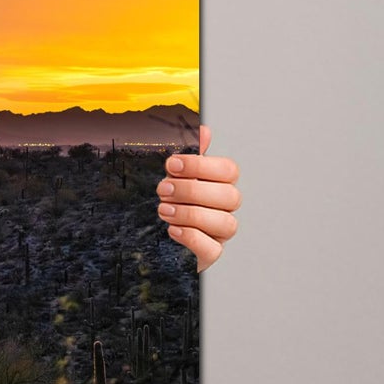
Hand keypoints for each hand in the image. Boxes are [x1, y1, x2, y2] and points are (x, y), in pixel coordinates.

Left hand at [157, 124, 238, 271]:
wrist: (154, 237)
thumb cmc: (172, 202)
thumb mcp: (176, 176)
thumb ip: (190, 156)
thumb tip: (204, 130)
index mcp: (220, 185)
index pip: (229, 170)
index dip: (201, 165)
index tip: (172, 165)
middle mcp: (225, 209)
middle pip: (229, 196)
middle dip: (192, 190)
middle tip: (163, 189)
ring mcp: (220, 233)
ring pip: (225, 223)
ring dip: (190, 214)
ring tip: (164, 209)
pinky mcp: (209, 254)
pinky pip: (213, 249)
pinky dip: (192, 237)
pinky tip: (173, 229)